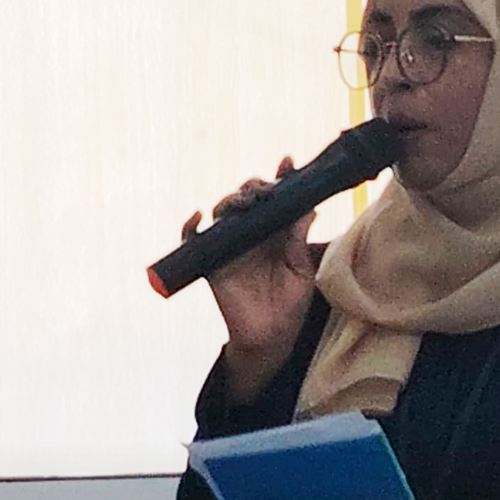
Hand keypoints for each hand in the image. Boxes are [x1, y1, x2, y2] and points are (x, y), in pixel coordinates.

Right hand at [182, 156, 317, 401]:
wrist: (273, 336)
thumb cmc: (291, 304)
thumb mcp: (301, 269)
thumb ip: (299, 239)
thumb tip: (308, 206)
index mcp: (276, 231)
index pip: (276, 198)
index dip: (281, 178)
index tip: (289, 163)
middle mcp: (252, 233)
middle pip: (248, 198)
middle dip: (255, 187)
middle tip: (267, 190)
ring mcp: (230, 245)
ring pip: (224, 212)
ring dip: (232, 201)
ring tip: (245, 202)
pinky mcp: (212, 263)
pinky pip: (194, 241)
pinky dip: (190, 227)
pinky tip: (197, 218)